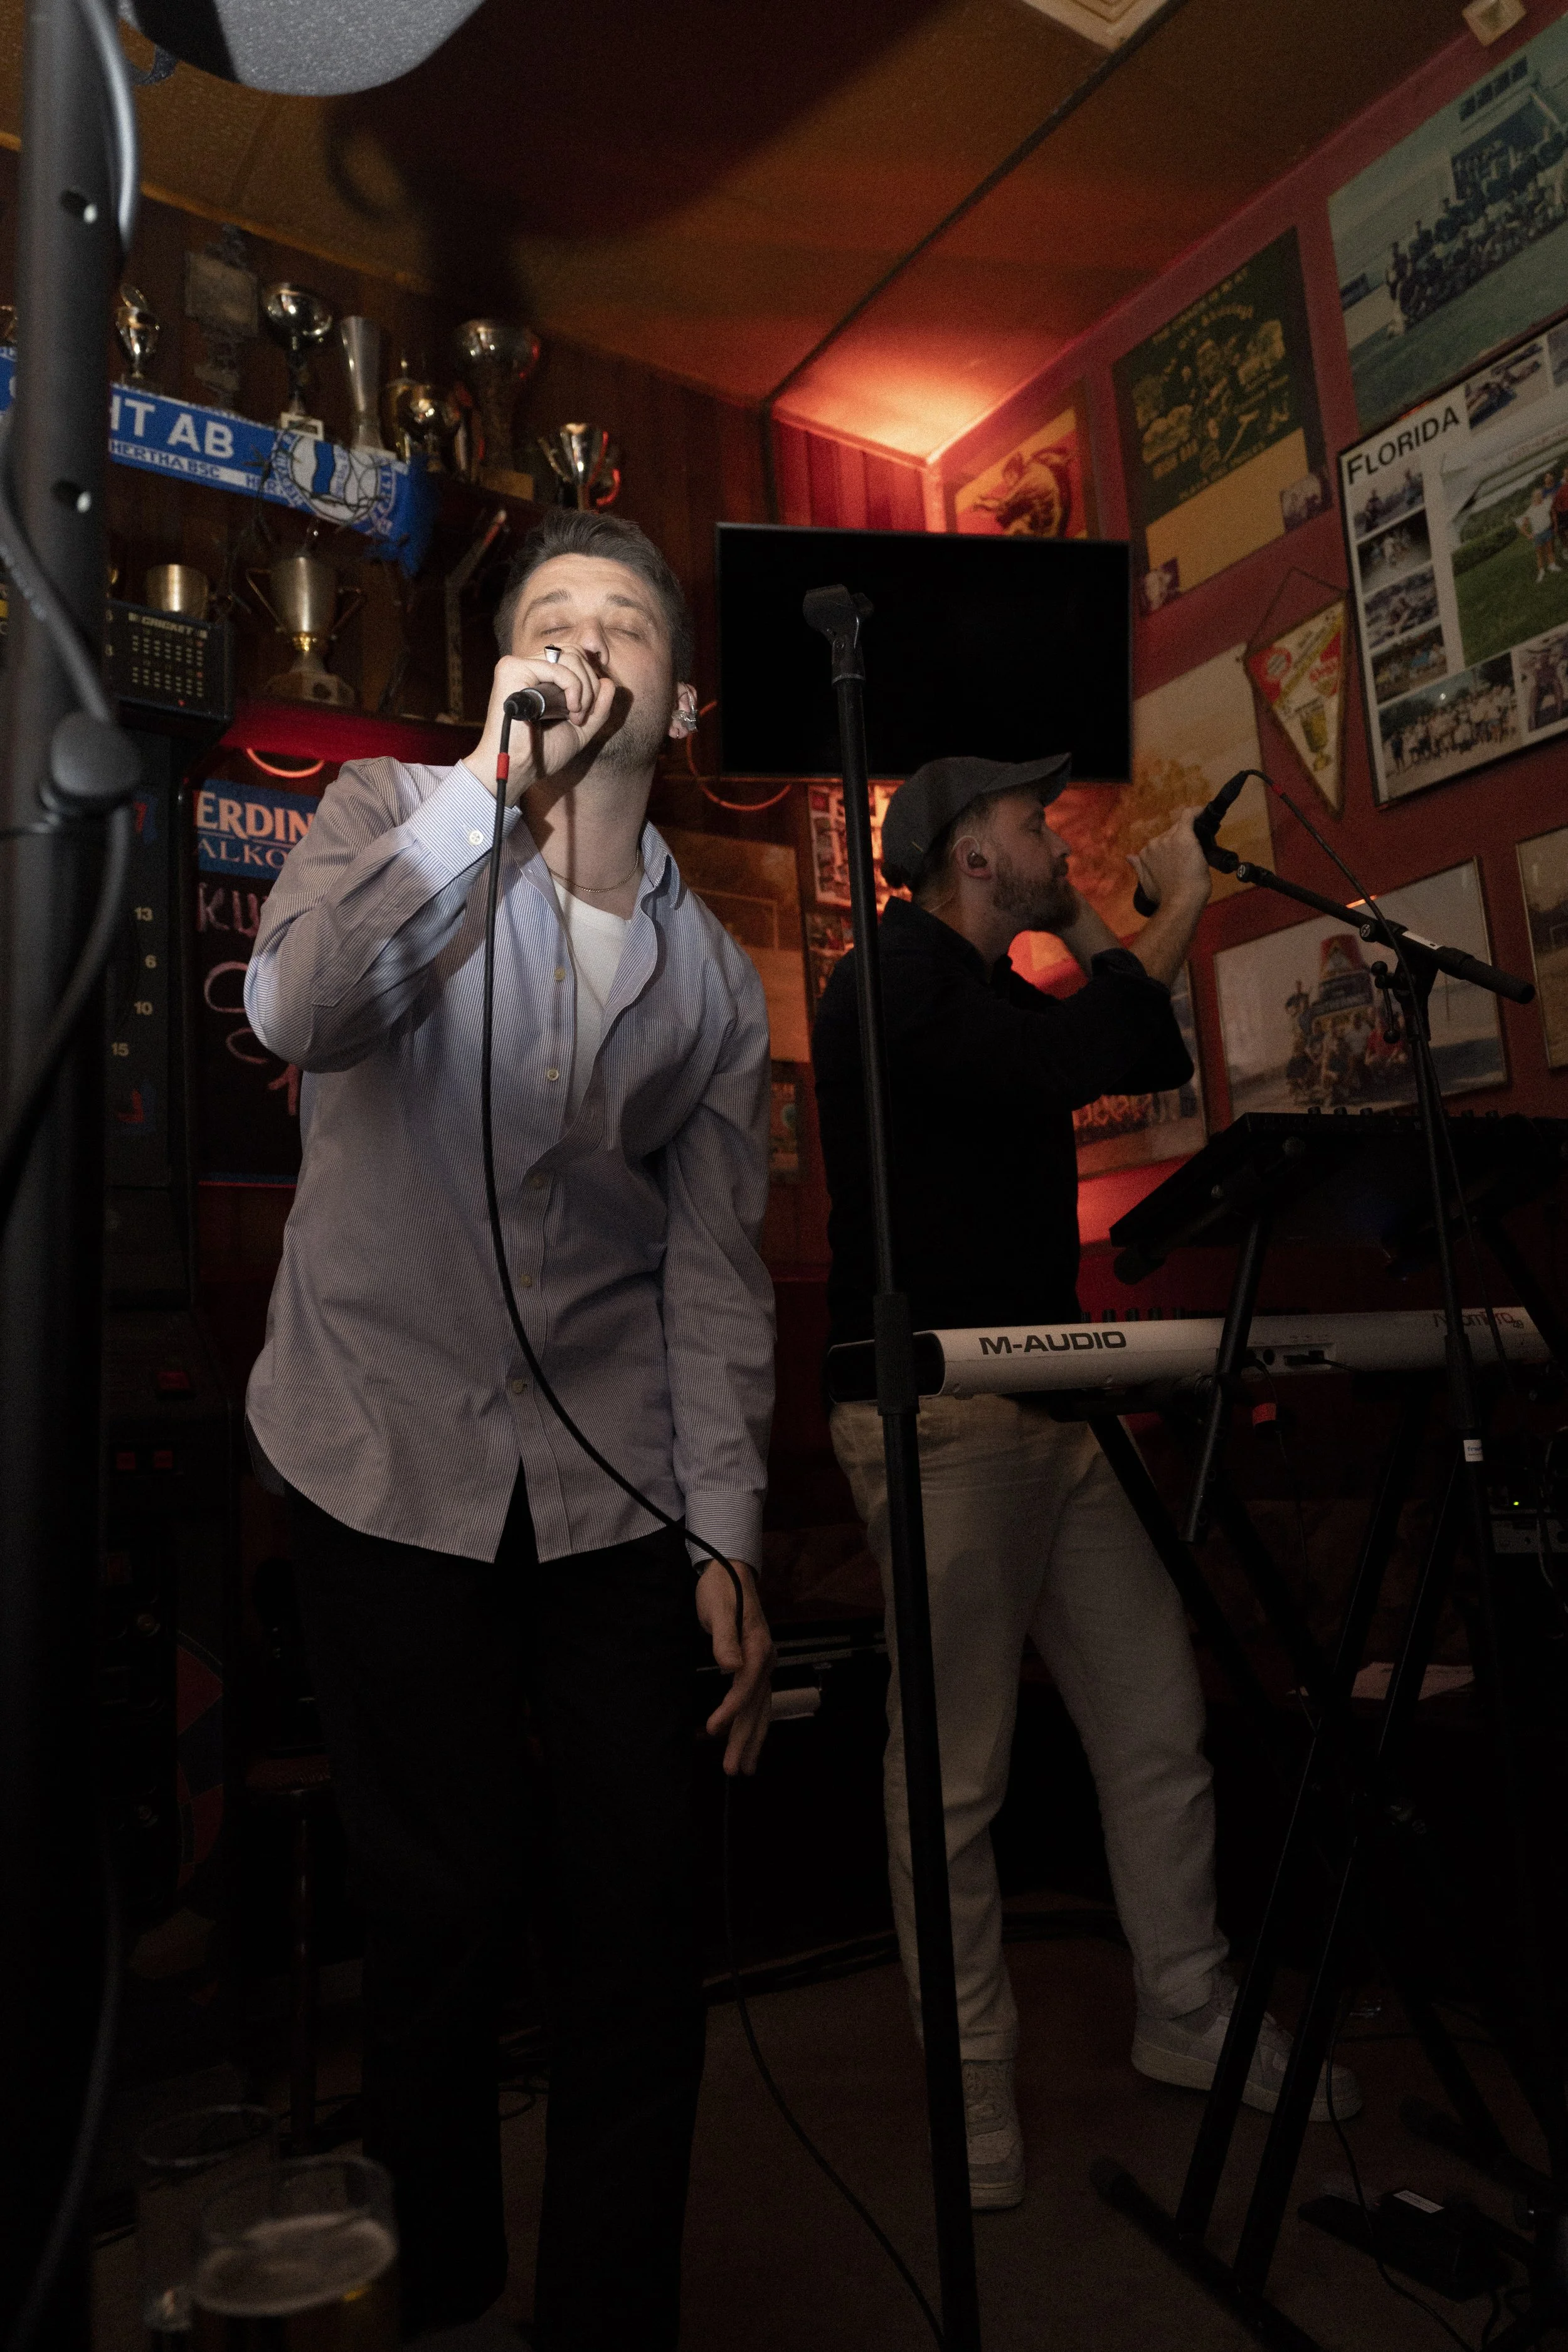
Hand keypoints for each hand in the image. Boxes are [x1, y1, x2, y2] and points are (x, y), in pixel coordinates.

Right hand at [464, 648, 615, 802]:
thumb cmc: (543, 752)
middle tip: (582, 715)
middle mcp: (529, 666)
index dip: (590, 678)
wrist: (520, 768)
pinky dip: (573, 688)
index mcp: (540, 676)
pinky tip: (570, 710)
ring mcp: (519, 665)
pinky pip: (558, 668)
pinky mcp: (512, 669)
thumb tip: (609, 682)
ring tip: (575, 716)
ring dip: (584, 689)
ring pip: (570, 657)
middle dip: (590, 684)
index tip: (588, 709)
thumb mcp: (580, 729)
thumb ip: (598, 708)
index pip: (574, 657)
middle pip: (575, 653)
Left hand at [695, 1556, 774, 1776]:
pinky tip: (745, 1738)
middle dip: (745, 1740)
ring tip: (743, 1767)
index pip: (745, 1687)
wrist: (730, 1570)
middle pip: (756, 1706)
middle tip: (733, 1770)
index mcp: (757, 1648)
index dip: (730, 1711)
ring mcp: (763, 1663)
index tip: (713, 1730)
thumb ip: (724, 1638)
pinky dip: (753, 1723)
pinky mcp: (756, 1664)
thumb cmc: (721, 1588)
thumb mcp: (720, 1609)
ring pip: (760, 1708)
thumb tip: (728, 1665)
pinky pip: (757, 1701)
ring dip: (752, 1739)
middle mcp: (765, 1659)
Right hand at [1128, 807, 1212, 916]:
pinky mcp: (1184, 837)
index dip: (1172, 848)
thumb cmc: (1166, 898)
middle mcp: (1153, 844)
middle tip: (1192, 853)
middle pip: (1170, 834)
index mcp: (1145, 854)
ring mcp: (1168, 839)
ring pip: (1181, 828)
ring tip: (1199, 846)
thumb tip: (1129, 857)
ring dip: (1190, 834)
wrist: (1181, 902)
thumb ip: (1139, 868)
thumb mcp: (1146, 884)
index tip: (1181, 854)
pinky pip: (1189, 816)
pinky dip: (1196, 812)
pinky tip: (1202, 812)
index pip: (1160, 844)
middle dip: (1180, 841)